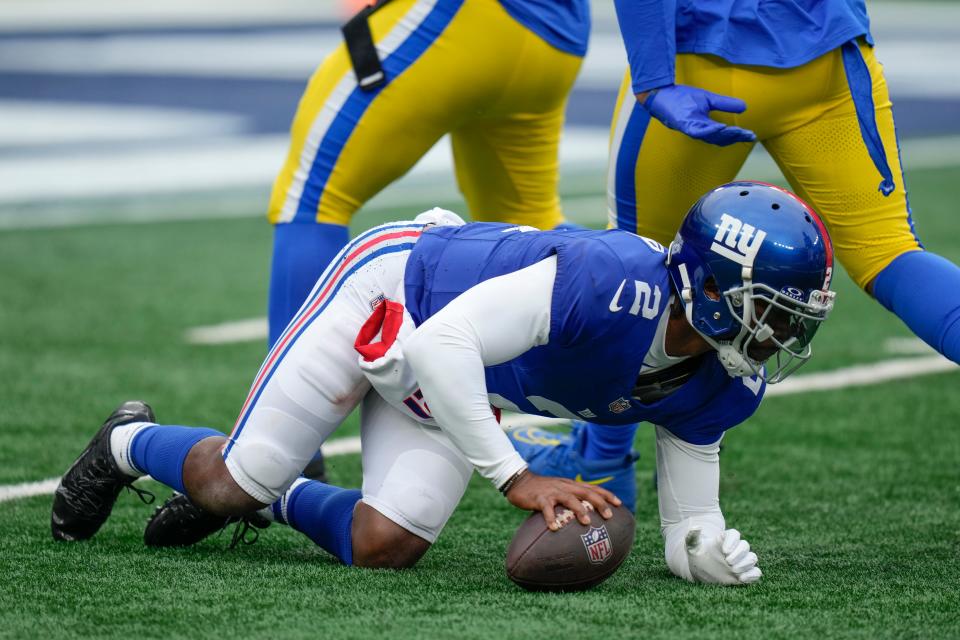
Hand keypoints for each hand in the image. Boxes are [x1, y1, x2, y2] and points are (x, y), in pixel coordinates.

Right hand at [505, 471, 621, 530]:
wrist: (520, 481)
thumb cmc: (541, 490)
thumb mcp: (559, 491)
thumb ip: (570, 499)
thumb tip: (585, 515)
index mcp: (570, 485)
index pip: (592, 488)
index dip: (606, 494)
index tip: (619, 504)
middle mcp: (564, 486)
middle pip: (585, 492)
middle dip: (599, 503)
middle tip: (609, 515)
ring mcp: (552, 492)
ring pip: (569, 498)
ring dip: (579, 509)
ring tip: (587, 522)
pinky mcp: (539, 498)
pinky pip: (546, 509)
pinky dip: (551, 518)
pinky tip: (555, 528)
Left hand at [640, 84, 755, 146]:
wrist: (661, 92)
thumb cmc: (681, 97)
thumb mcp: (708, 99)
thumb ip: (725, 104)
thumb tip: (744, 107)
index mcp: (704, 126)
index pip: (723, 135)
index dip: (736, 136)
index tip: (751, 136)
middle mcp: (698, 130)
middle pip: (718, 139)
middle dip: (734, 138)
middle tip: (748, 137)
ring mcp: (690, 127)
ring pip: (710, 136)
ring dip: (725, 135)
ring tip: (738, 133)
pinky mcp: (683, 123)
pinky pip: (698, 130)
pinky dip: (709, 130)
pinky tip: (720, 128)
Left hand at [685, 527, 761, 584]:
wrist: (700, 571)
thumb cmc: (697, 555)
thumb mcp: (692, 546)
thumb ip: (692, 536)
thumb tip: (696, 526)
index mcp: (724, 539)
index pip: (734, 534)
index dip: (732, 541)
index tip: (724, 551)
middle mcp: (735, 549)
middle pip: (745, 546)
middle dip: (739, 554)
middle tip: (728, 562)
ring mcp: (740, 561)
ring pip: (752, 558)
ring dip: (746, 564)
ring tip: (734, 570)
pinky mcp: (745, 573)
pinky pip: (755, 572)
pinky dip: (753, 575)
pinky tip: (742, 579)